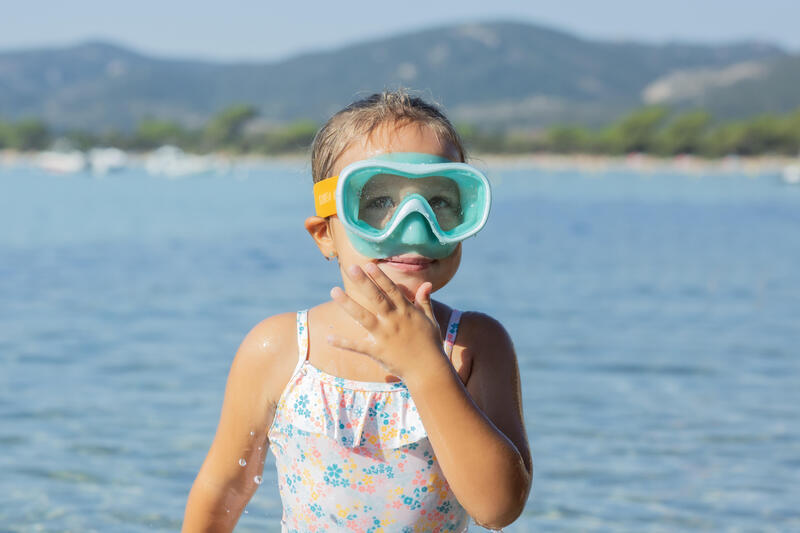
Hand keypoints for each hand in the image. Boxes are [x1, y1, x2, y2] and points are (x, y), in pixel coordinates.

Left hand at [327, 262, 445, 381]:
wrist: (429, 370)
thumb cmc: (430, 343)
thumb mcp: (429, 319)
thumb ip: (424, 301)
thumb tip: (427, 283)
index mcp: (406, 311)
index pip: (391, 290)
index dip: (380, 277)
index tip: (369, 265)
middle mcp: (394, 321)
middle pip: (376, 298)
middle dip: (363, 282)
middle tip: (351, 267)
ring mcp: (384, 336)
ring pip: (363, 317)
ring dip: (348, 304)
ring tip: (334, 291)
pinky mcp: (378, 351)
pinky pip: (358, 346)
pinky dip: (344, 343)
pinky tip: (329, 338)